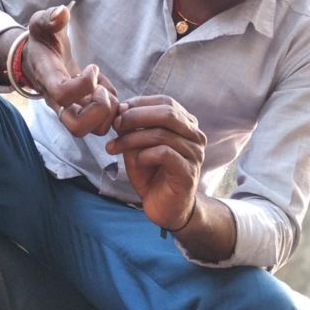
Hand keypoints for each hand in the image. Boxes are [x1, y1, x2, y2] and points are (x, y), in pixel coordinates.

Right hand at [23, 5, 118, 135]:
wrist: (37, 58)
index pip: (63, 95)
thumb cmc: (41, 40)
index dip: (84, 83)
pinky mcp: (83, 111)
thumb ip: (49, 17)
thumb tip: (61, 12)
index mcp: (48, 80)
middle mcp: (58, 102)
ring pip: (95, 130)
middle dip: (100, 109)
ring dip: (109, 109)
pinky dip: (112, 106)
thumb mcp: (41, 24)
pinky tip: (104, 86)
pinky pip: (104, 121)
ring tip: (104, 86)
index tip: (92, 66)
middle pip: (78, 127)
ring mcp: (72, 109)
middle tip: (102, 88)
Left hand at [106, 95, 205, 229]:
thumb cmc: (151, 173)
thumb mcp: (138, 145)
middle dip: (136, 116)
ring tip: (115, 146)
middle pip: (167, 113)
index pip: (166, 102)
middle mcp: (195, 136)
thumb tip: (121, 108)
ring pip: (162, 134)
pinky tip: (136, 162)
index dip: (140, 103)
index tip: (118, 111)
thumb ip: (133, 127)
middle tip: (116, 125)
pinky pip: (165, 153)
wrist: (163, 207)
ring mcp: (194, 154)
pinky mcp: (188, 172)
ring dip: (133, 138)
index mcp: (186, 124)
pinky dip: (145, 155)